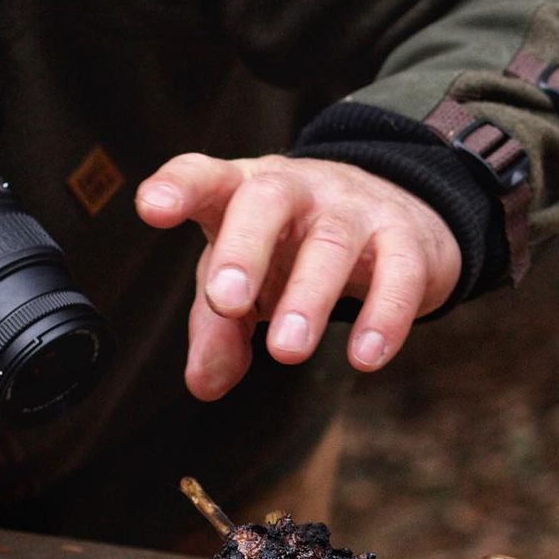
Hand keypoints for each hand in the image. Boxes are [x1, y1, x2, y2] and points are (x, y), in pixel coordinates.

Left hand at [135, 154, 461, 400]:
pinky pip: (399, 273)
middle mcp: (298, 190)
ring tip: (286, 351)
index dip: (179, 188)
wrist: (399, 217)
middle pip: (267, 200)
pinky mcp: (406, 240)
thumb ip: (217, 329)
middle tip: (228, 303)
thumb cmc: (296, 249)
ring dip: (308, 298)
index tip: (152, 207)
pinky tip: (365, 357)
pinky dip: (385, 316)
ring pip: (331, 243)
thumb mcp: (247, 284)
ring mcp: (355, 209)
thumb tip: (204, 382)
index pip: (206, 177)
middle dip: (244, 249)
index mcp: (244, 191)